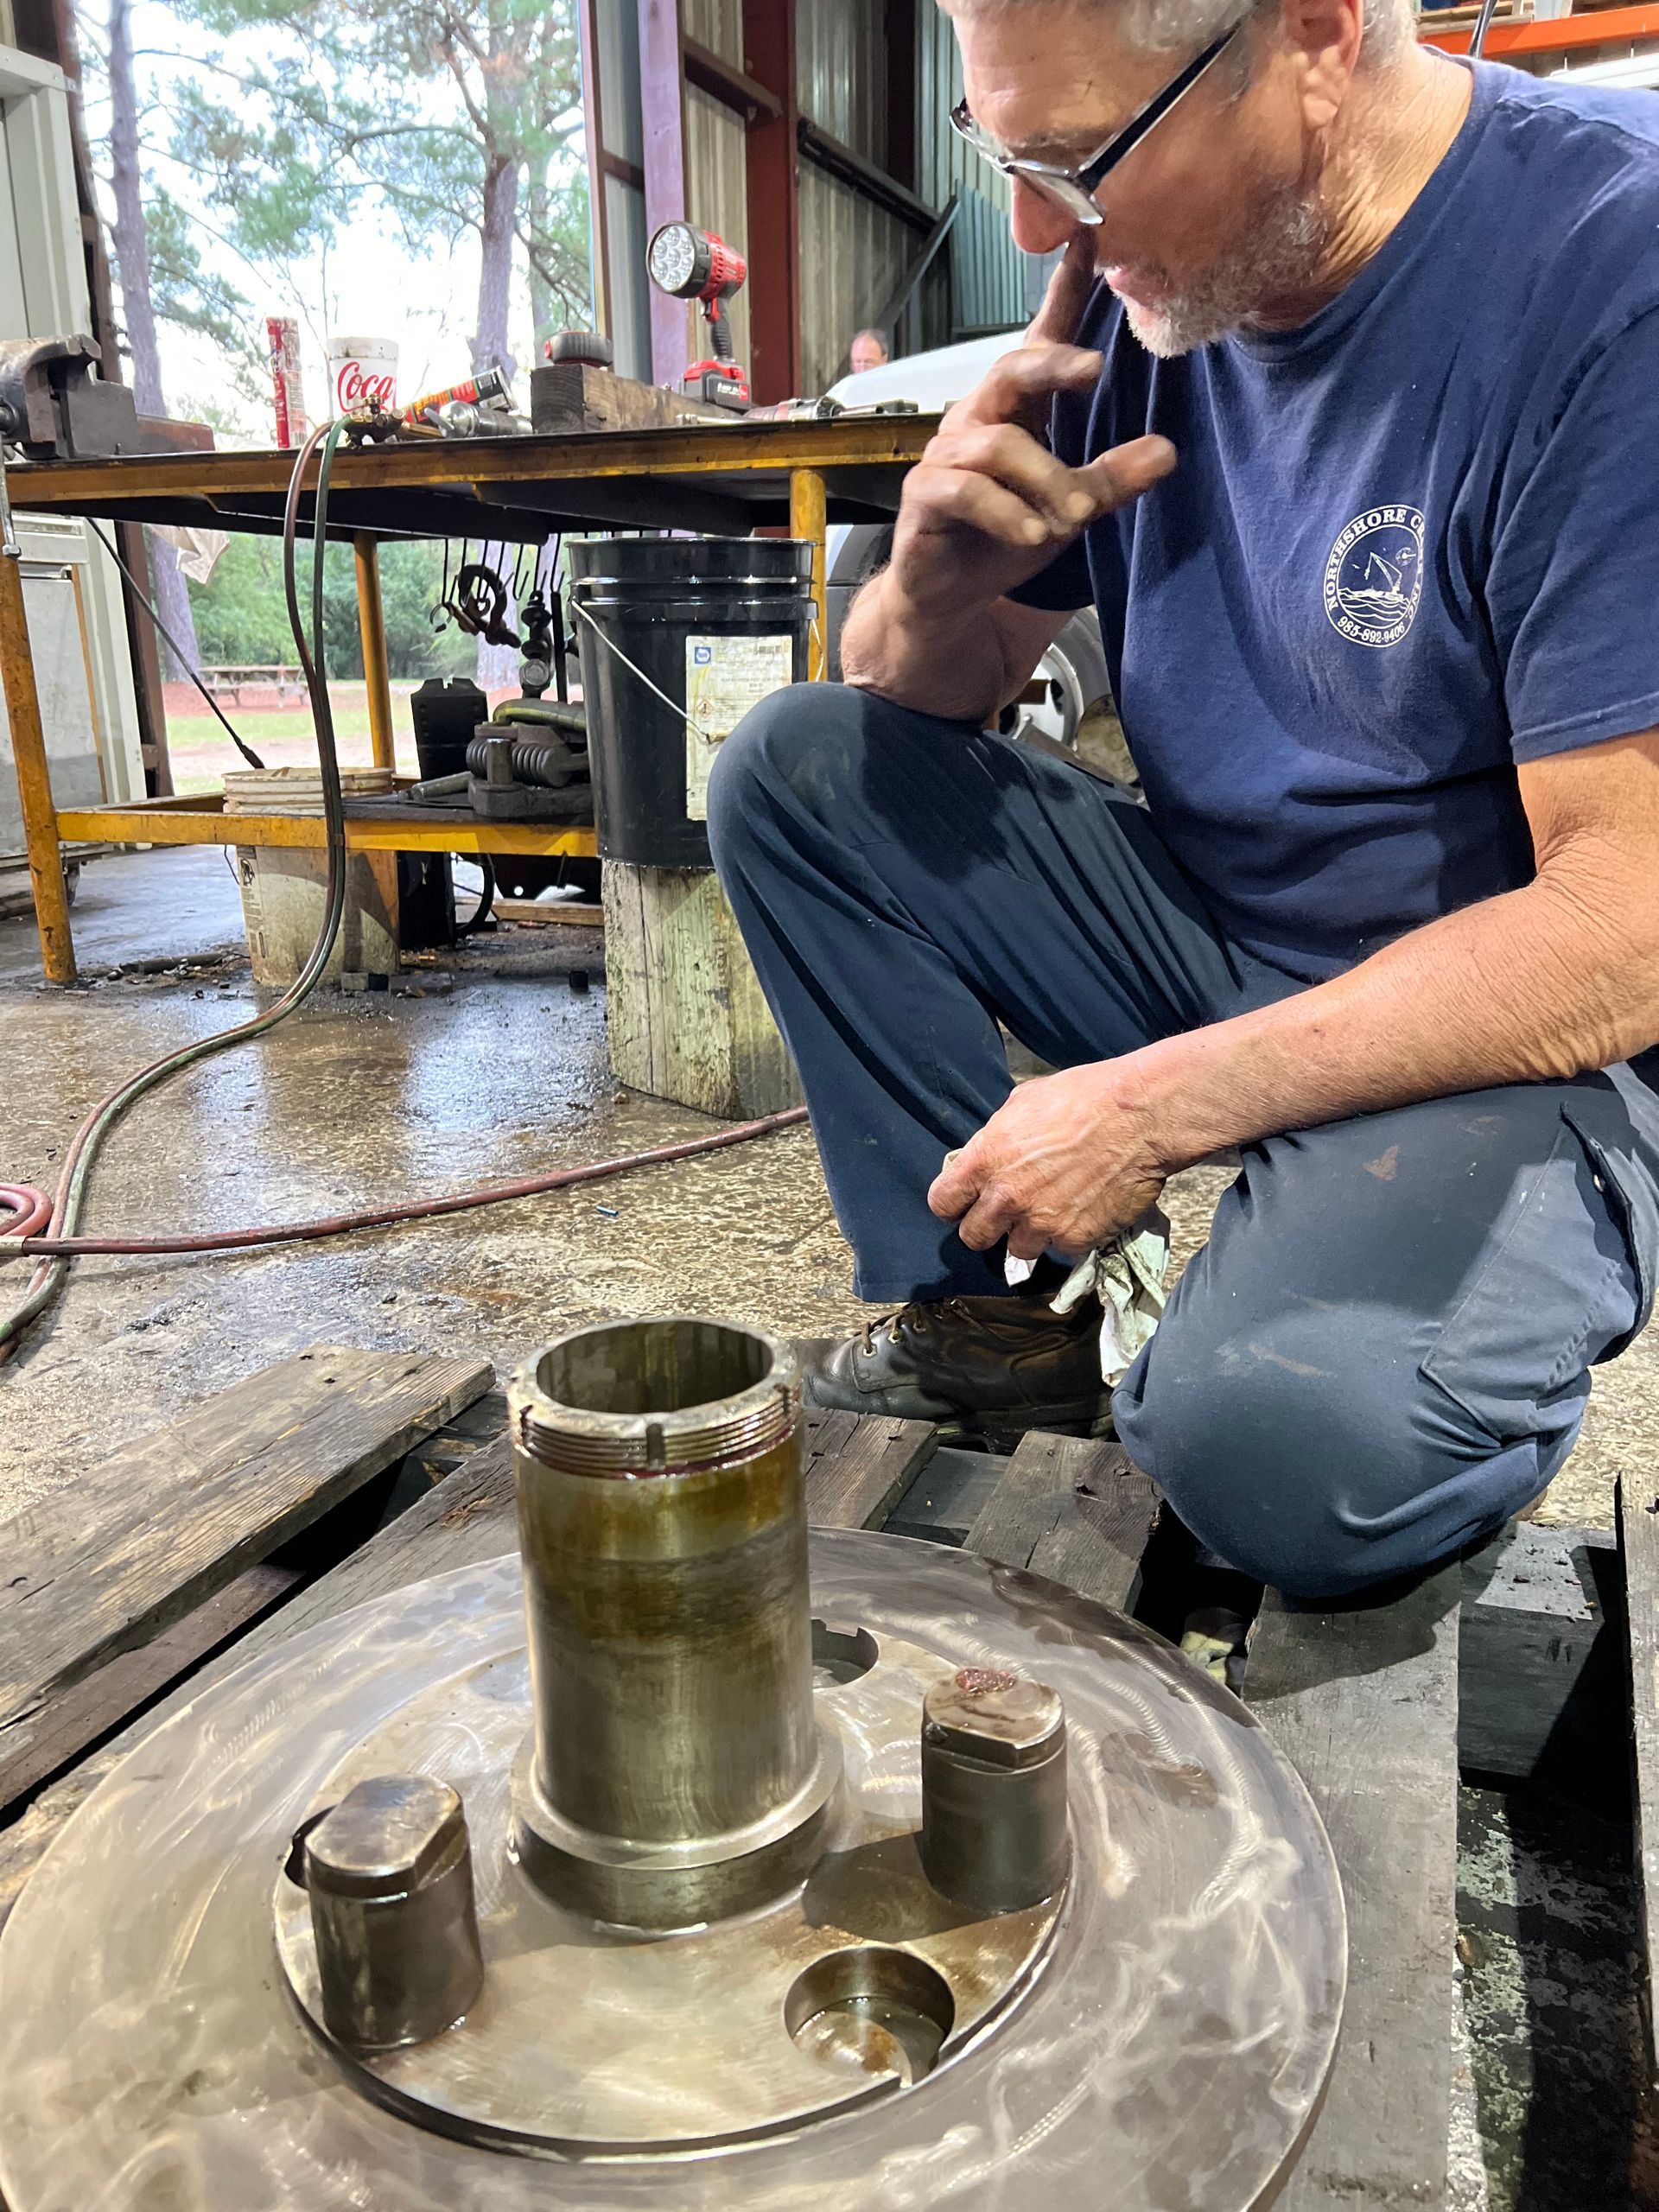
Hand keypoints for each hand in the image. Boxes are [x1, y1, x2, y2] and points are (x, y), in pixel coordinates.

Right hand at [887, 230, 1175, 613]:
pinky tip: (1034, 534)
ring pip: (999, 444)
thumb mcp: (1072, 508)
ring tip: (1075, 515)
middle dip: (1053, 364)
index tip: (1088, 238)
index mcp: (1015, 411)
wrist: (949, 597)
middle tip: (1096, 370)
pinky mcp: (924, 494)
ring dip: (1045, 479)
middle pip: (1011, 368)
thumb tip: (1166, 452)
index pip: (1038, 342)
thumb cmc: (1005, 538)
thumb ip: (1113, 479)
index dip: (1063, 291)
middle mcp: (976, 420)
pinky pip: (966, 489)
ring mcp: (946, 456)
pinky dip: (1006, 512)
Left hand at [927, 1061, 1167, 1261]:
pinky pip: (1061, 1248)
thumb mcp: (1023, 1103)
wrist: (1140, 1116)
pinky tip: (1083, 1209)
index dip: (953, 1203)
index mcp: (985, 1161)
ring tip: (1051, 1209)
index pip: (942, 1203)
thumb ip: (996, 1139)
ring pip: (1018, 1250)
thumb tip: (987, 1155)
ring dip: (1030, 1234)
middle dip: (987, 1226)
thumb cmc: (1084, 1097)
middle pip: (973, 1237)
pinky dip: (1069, 1234)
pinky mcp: (1076, 1239)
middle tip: (1008, 1212)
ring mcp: (1042, 1223)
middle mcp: (1007, 1198)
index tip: (966, 1201)